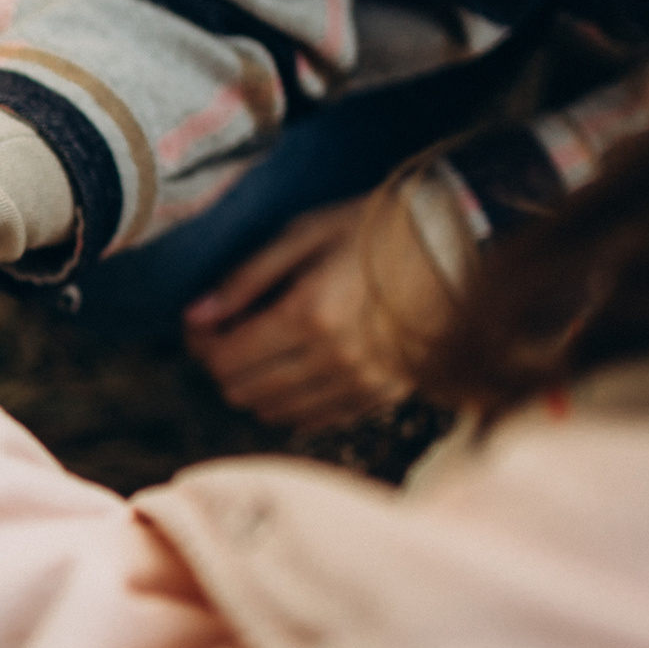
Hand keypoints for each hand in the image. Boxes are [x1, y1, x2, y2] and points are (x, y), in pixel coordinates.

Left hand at [181, 182, 456, 429]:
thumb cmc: (372, 228)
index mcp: (310, 314)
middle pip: (242, 390)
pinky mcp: (381, 396)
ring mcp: (361, 383)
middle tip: (228, 331)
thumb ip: (244, 278)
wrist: (454, 242)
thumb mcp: (302, 234)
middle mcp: (335, 358)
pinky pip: (312, 419)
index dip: (199, 343)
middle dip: (222, 364)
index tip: (202, 320)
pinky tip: (294, 365)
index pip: (224, 358)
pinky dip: (289, 400)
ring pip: (272, 411)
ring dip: (253, 384)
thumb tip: (194, 316)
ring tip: (262, 346)